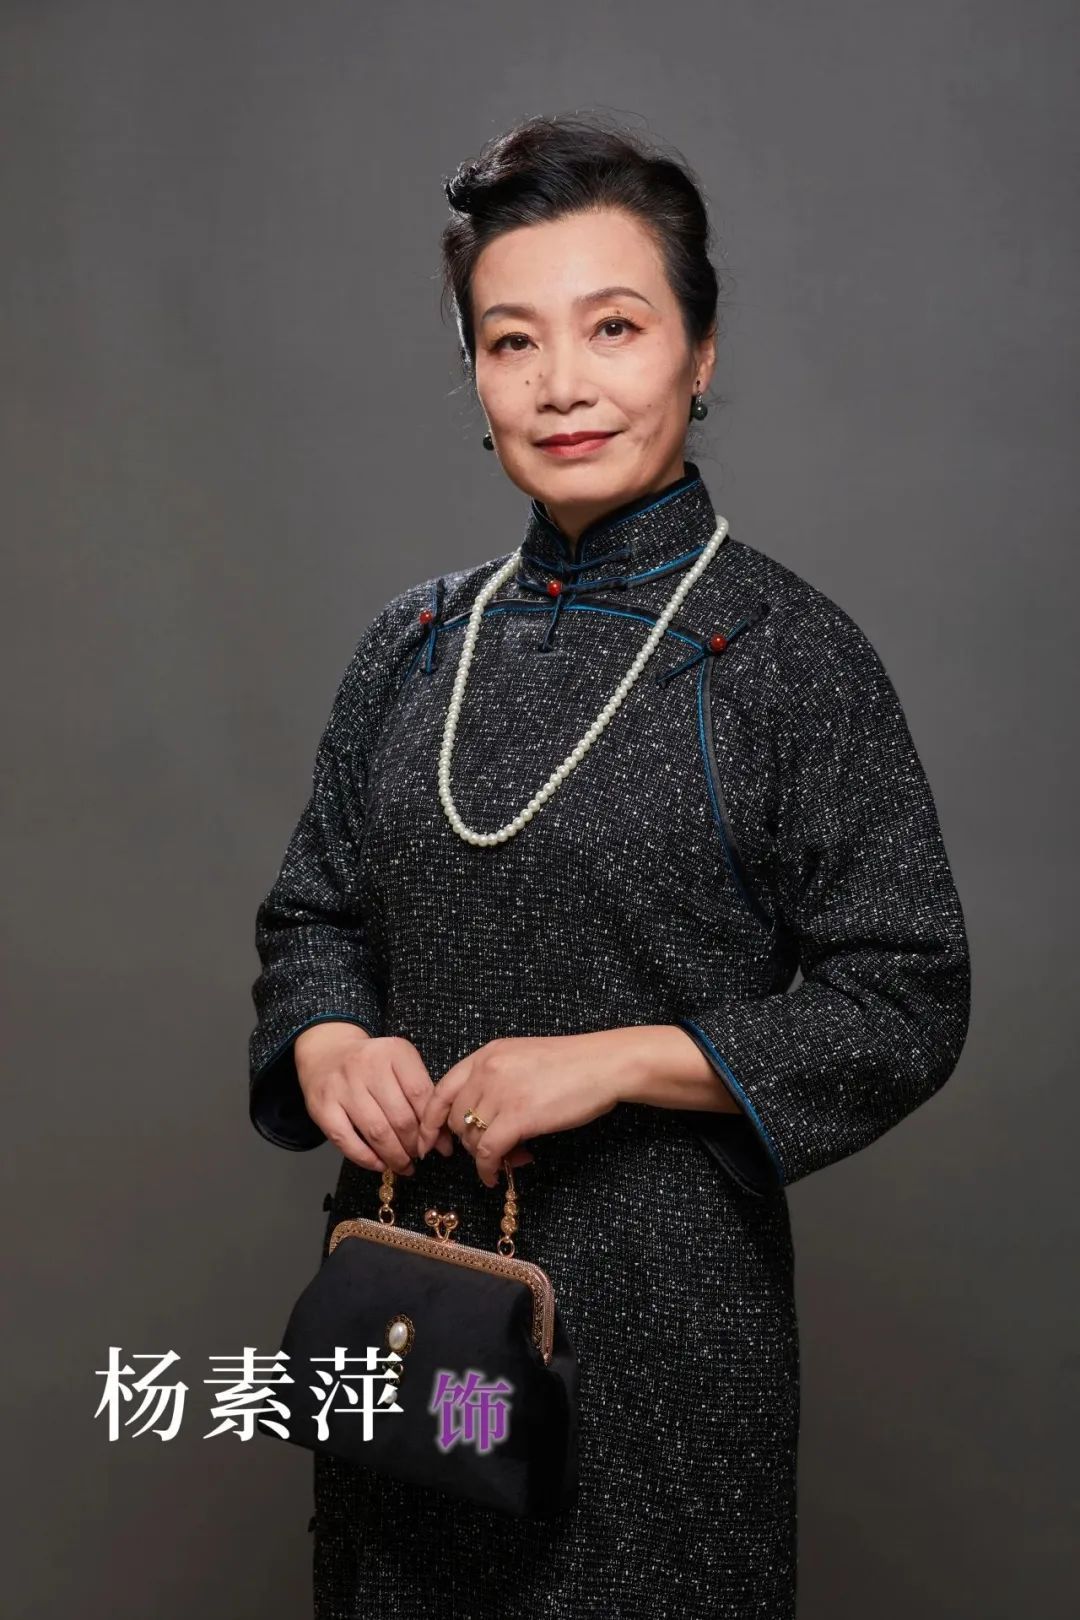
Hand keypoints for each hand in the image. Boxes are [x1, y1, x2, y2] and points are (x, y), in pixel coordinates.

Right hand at [294, 1024, 454, 1173]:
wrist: (327, 1053)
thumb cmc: (373, 1065)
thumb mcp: (401, 1067)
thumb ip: (423, 1098)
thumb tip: (443, 1142)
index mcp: (394, 1052)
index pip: (420, 1093)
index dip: (432, 1126)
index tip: (438, 1145)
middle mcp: (367, 1066)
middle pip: (400, 1116)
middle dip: (414, 1145)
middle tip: (419, 1155)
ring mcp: (342, 1087)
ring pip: (376, 1132)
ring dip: (394, 1156)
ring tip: (404, 1165)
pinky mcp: (321, 1107)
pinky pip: (347, 1141)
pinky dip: (367, 1159)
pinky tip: (380, 1165)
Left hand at [416, 1032, 626, 1186]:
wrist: (605, 1064)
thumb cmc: (572, 1065)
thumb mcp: (522, 1060)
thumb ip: (495, 1082)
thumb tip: (479, 1123)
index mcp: (486, 1054)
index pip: (441, 1090)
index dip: (430, 1121)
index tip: (429, 1142)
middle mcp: (487, 1070)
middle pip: (456, 1119)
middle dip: (467, 1143)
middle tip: (492, 1153)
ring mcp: (502, 1092)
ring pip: (471, 1138)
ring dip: (484, 1157)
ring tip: (509, 1159)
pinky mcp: (519, 1116)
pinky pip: (488, 1152)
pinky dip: (488, 1170)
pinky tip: (495, 1177)